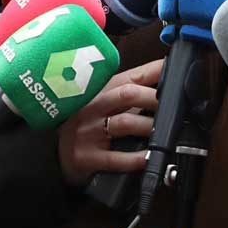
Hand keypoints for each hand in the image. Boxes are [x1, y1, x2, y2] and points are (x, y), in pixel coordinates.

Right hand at [58, 59, 162, 185]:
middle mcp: (94, 107)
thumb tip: (164, 82)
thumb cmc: (85, 123)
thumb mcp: (102, 102)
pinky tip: (148, 157)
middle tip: (175, 105)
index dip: (155, 71)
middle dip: (155, 98)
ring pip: (124, 123)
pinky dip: (136, 158)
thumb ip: (128, 93)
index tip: (174, 69)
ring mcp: (89, 132)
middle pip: (128, 94)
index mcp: (100, 90)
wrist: (52, 153)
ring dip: (149, 126)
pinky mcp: (87, 157)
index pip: (132, 75)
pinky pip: (116, 158)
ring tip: (165, 131)